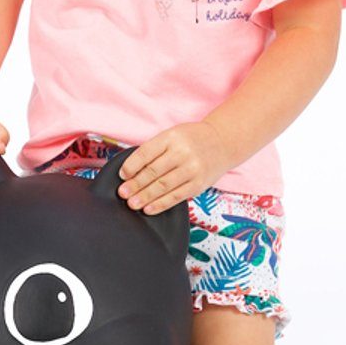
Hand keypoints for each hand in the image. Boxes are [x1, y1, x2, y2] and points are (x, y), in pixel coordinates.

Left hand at [116, 120, 235, 214]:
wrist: (223, 142)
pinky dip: (161, 204)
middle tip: (123, 193)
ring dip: (145, 196)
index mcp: (171, 137)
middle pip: (153, 171)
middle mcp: (182, 152)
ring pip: (163, 186)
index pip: (146, 152)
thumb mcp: (173, 136)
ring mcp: (192, 169)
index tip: (122, 175)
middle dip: (135, 184)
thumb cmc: (192, 140)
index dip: (131, 166)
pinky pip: (176, 196)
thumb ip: (155, 150)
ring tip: (132, 203)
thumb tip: (131, 171)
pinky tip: (149, 208)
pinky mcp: (199, 184)